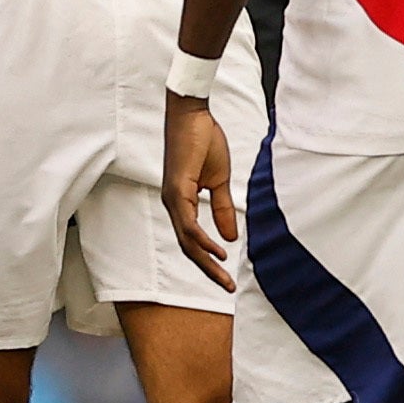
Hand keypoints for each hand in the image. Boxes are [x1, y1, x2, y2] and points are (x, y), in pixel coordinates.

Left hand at [161, 95, 237, 291]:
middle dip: (209, 269)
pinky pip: (189, 223)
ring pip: (187, 240)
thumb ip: (222, 208)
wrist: (192, 114)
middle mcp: (174, 203)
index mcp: (182, 202)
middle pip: (188, 247)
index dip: (210, 260)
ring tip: (224, 277)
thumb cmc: (203, 140)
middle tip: (227, 288)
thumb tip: (230, 237)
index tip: (228, 277)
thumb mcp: (219, 180)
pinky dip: (202, 240)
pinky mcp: (176, 189)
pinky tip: (218, 251)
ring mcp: (173, 197)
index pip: (193, 240)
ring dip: (206, 261)